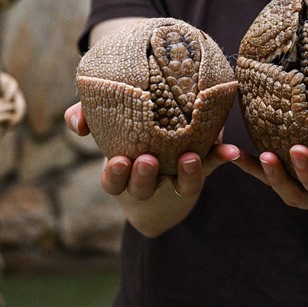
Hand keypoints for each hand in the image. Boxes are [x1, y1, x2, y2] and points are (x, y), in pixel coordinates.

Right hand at [63, 101, 239, 200]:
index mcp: (123, 173)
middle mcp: (150, 180)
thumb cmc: (125, 134)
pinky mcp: (201, 169)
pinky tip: (231, 149)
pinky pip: (212, 165)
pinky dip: (221, 157)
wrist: (158, 154)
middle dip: (144, 177)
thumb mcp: (104, 127)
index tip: (118, 160)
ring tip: (190, 157)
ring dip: (188, 173)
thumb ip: (87, 118)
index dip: (115, 175)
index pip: (113, 182)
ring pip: (182, 185)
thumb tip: (76, 121)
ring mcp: (175, 177)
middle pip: (144, 188)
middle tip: (148, 160)